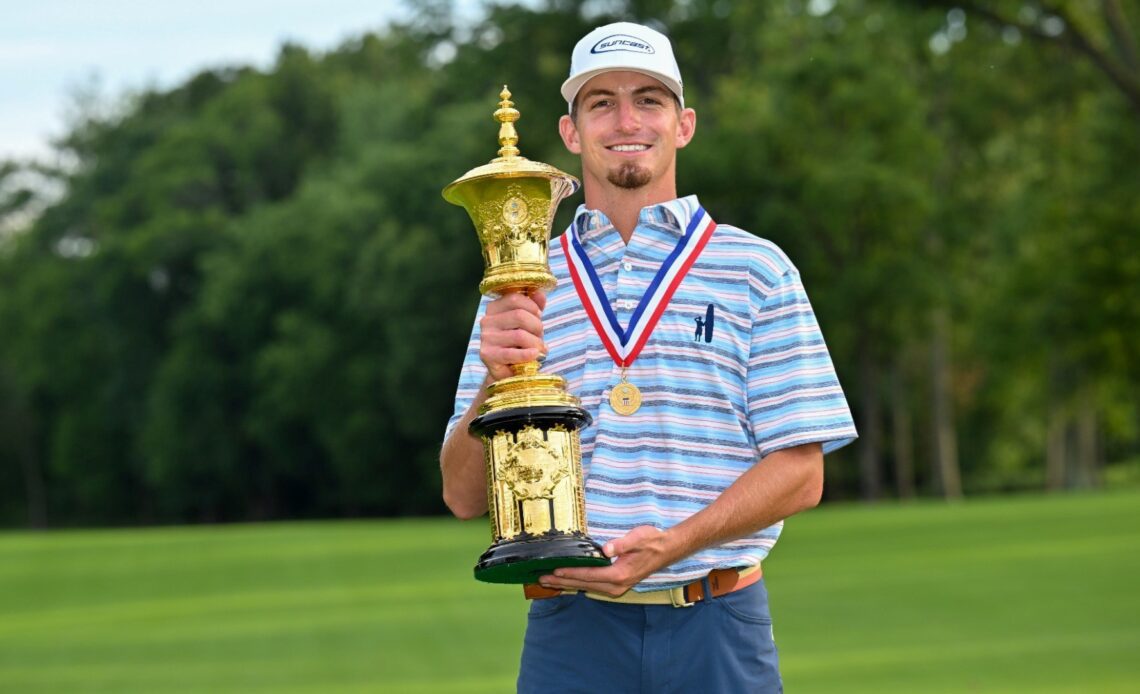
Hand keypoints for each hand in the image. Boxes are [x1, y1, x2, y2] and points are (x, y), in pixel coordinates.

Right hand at [479, 290, 546, 380]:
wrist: (507, 371)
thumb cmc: (520, 344)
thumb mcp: (528, 323)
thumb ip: (534, 307)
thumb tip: (540, 292)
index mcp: (494, 308)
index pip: (515, 298)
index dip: (532, 307)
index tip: (539, 317)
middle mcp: (486, 321)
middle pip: (519, 316)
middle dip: (536, 327)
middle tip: (540, 337)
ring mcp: (486, 338)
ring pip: (519, 335)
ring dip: (536, 343)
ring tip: (539, 350)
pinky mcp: (487, 355)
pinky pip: (512, 353)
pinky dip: (528, 355)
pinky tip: (535, 355)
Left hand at [539, 526, 673, 596]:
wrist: (667, 550)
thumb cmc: (651, 542)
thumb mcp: (638, 538)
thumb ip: (621, 544)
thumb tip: (606, 549)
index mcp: (619, 574)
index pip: (589, 575)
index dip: (570, 573)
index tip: (554, 571)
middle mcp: (616, 585)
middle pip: (583, 585)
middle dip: (562, 582)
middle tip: (541, 579)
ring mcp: (616, 587)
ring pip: (586, 587)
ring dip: (567, 584)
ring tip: (548, 581)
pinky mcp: (615, 585)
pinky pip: (592, 586)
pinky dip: (577, 583)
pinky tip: (566, 581)